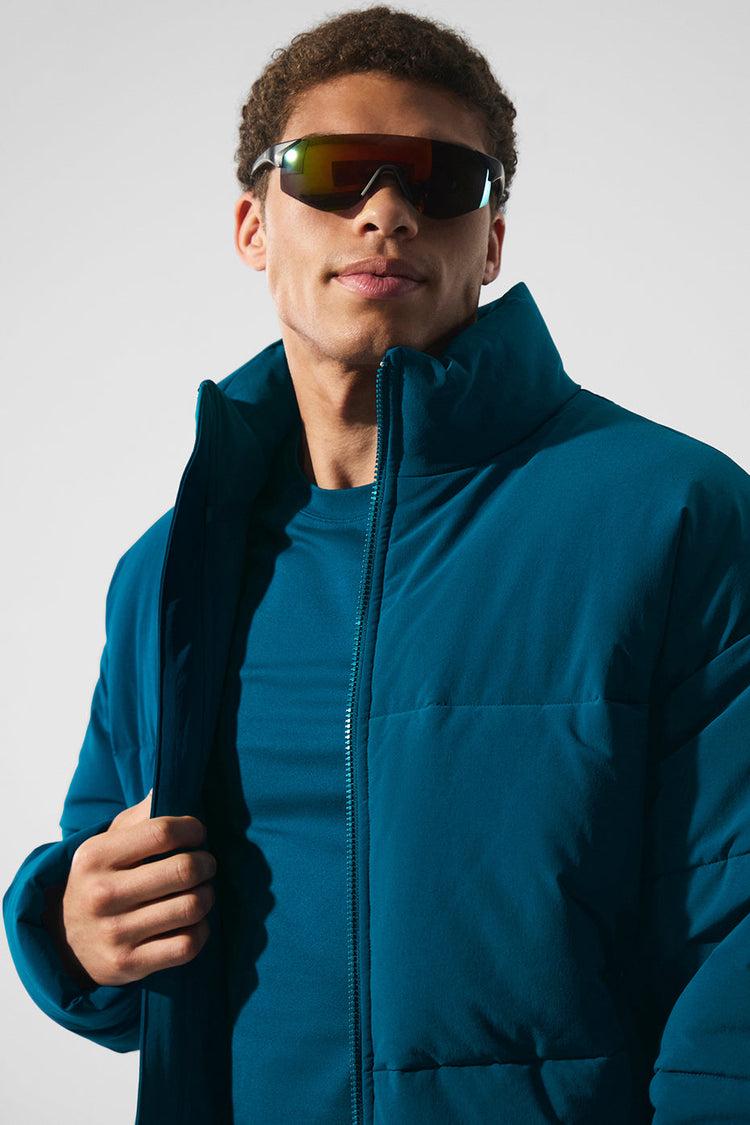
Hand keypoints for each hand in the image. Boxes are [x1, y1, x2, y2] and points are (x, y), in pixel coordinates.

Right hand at [47, 789, 216, 986]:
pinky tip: (193, 921)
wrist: (62, 940)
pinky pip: (188, 944)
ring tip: (201, 890)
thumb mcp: (106, 842)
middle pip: (184, 870)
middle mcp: (102, 895)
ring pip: (192, 907)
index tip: (197, 833)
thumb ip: (140, 815)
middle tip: (205, 863)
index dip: (192, 829)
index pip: (163, 832)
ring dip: (207, 896)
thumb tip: (171, 786)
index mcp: (95, 857)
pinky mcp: (129, 965)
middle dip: (206, 863)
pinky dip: (201, 930)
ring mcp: (115, 933)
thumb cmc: (98, 879)